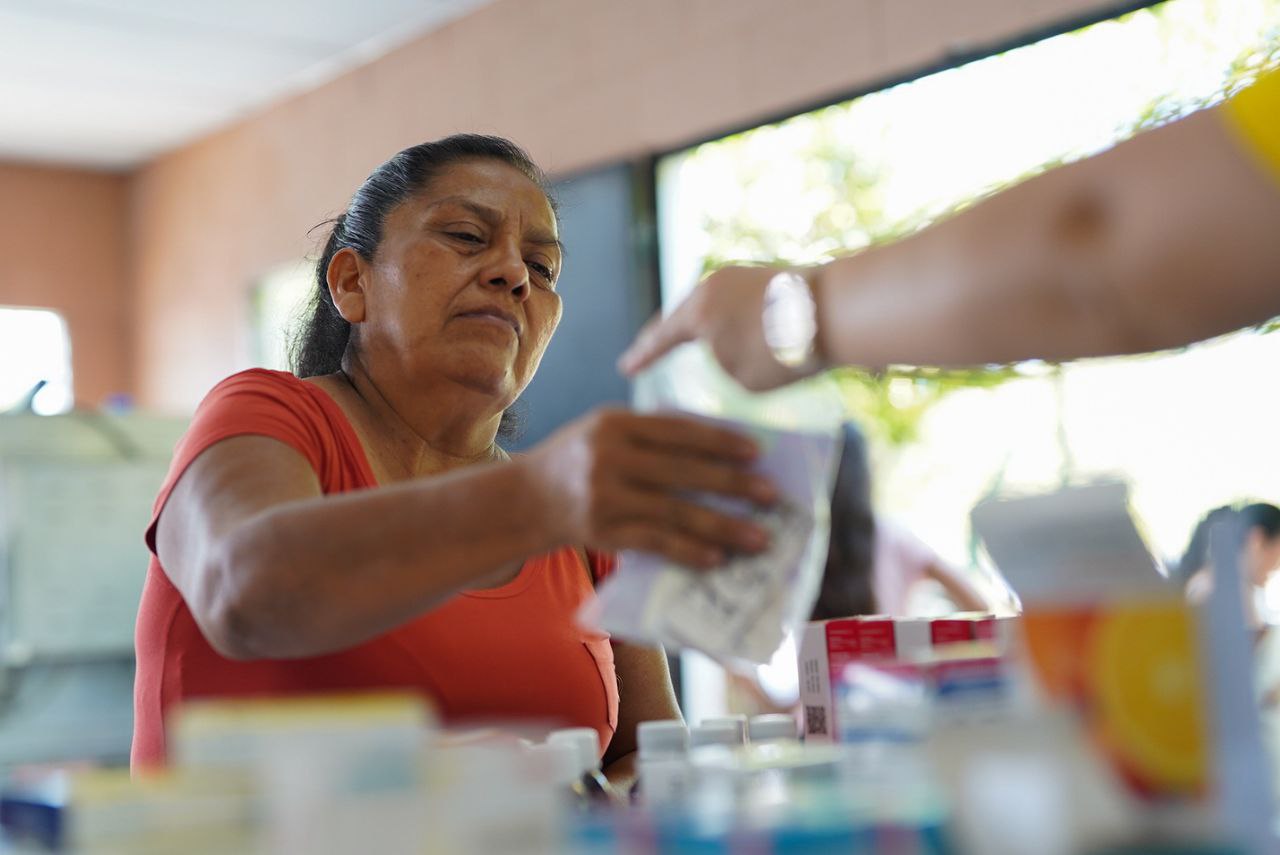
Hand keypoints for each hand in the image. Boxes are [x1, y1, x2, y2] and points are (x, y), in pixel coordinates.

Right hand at [526, 408, 777, 567]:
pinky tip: (717, 559)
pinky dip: (688, 552)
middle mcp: (608, 457)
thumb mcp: (604, 431)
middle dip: (733, 485)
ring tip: (758, 538)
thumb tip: (721, 441)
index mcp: (615, 424)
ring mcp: (604, 497)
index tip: (758, 453)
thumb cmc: (577, 460)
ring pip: (675, 512)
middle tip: (771, 496)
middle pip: (683, 472)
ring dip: (723, 527)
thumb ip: (652, 432)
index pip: (679, 431)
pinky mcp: (602, 532)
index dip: (721, 441)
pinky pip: (655, 543)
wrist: (524, 500)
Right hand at [618, 265, 824, 391]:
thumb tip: (733, 348)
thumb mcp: (741, 376)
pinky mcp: (770, 275)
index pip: (660, 339)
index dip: (642, 357)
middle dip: (667, 336)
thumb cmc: (786, 350)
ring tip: (698, 345)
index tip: (625, 367)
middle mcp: (714, 285)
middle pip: (683, 316)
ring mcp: (743, 275)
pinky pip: (739, 303)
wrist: (840, 309)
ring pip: (713, 308)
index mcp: (698, 311)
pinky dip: (734, 322)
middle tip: (649, 349)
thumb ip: (724, 363)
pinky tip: (740, 333)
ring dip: (705, 329)